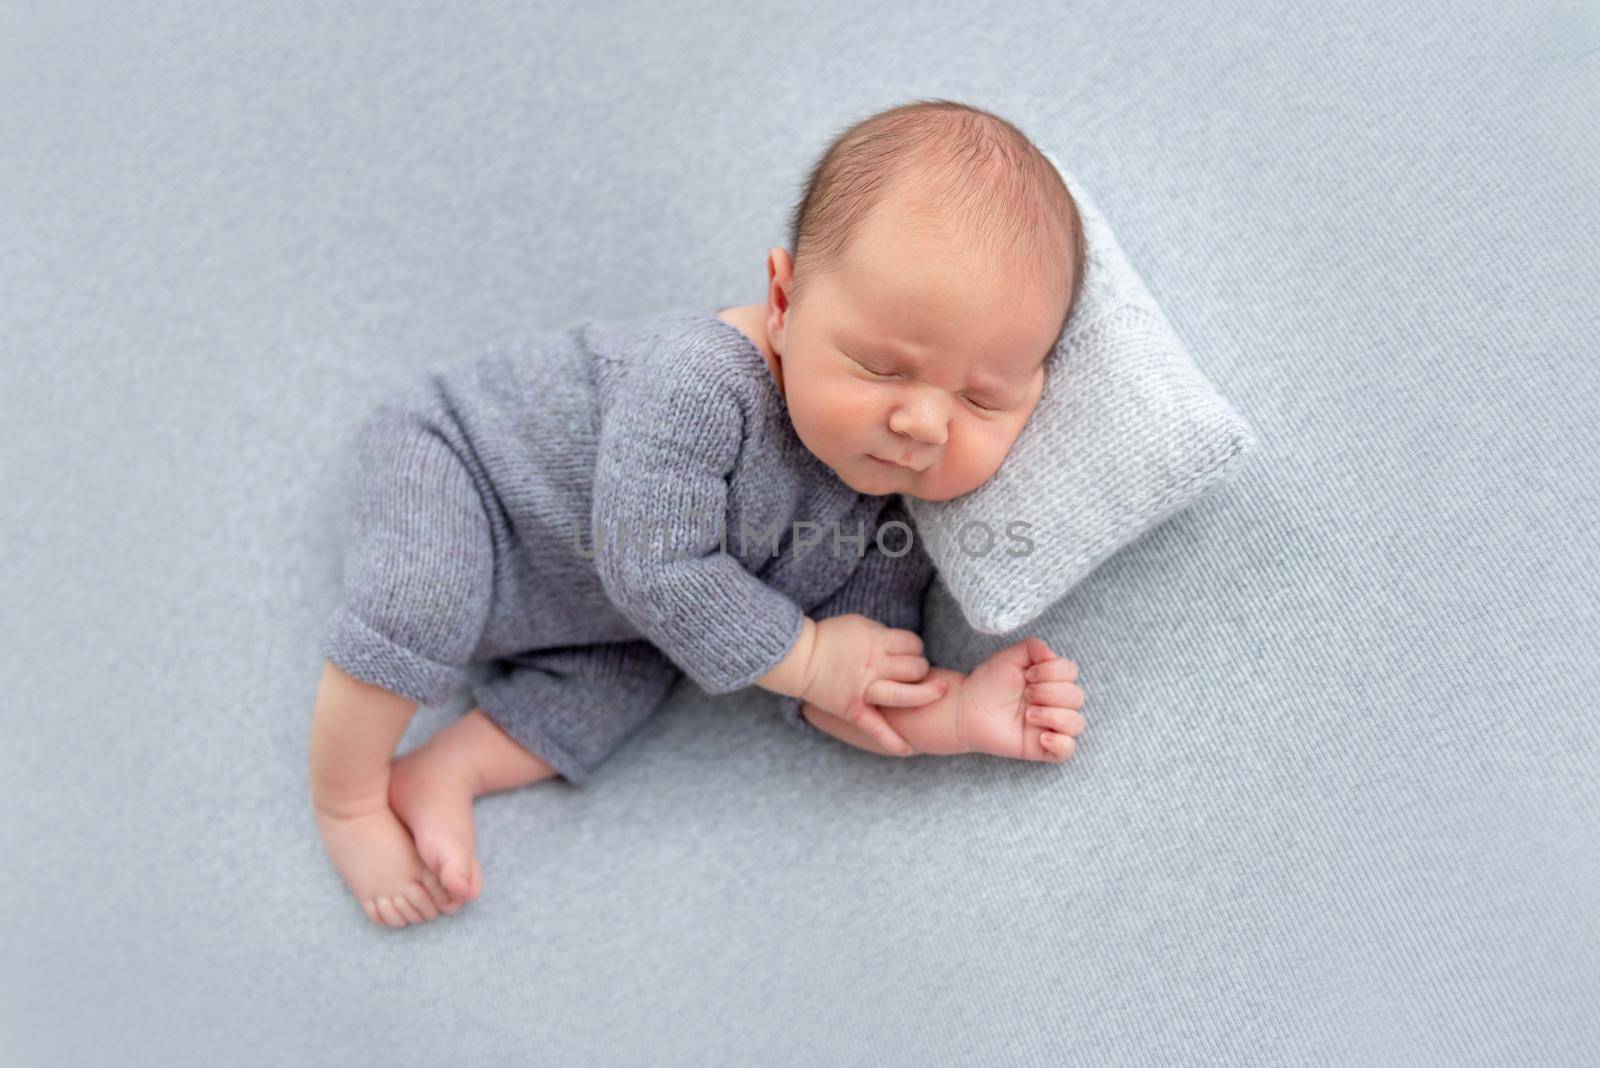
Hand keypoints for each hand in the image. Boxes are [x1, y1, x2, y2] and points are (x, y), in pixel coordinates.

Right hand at [801, 614, 946, 755]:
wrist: (799, 658)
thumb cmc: (828, 637)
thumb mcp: (860, 623)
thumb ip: (883, 634)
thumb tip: (903, 645)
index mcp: (875, 641)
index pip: (913, 643)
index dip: (917, 647)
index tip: (911, 652)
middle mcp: (874, 665)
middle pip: (915, 668)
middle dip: (921, 668)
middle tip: (916, 671)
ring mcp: (864, 689)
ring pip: (905, 695)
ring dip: (923, 694)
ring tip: (933, 693)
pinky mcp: (853, 710)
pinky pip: (875, 728)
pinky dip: (892, 740)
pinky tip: (908, 749)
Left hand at [953, 636, 1085, 761]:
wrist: (968, 708)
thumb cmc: (989, 682)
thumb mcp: (1010, 656)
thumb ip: (1033, 647)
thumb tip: (1051, 655)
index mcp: (1051, 679)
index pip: (1071, 672)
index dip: (1053, 671)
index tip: (1029, 675)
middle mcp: (1055, 702)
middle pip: (1077, 697)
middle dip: (1050, 693)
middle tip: (1026, 695)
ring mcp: (1051, 725)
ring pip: (1076, 724)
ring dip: (1054, 716)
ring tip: (1028, 715)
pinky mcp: (1043, 747)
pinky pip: (1068, 750)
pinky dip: (1060, 743)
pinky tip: (1041, 737)